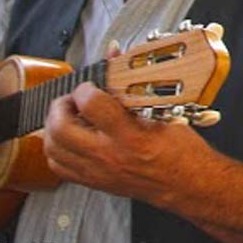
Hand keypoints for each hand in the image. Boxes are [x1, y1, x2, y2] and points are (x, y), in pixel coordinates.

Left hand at [41, 82, 230, 204]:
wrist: (189, 185)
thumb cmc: (181, 153)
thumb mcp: (164, 113)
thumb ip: (133, 85)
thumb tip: (115, 57)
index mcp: (131, 136)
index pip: (91, 104)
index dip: (86, 87)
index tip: (91, 86)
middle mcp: (110, 155)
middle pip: (61, 128)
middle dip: (60, 106)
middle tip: (72, 99)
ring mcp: (99, 171)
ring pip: (53, 148)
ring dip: (53, 127)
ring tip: (67, 117)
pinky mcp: (95, 182)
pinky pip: (59, 166)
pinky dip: (57, 150)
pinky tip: (68, 140)